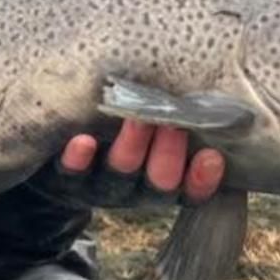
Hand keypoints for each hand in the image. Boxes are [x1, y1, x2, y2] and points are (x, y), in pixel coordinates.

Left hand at [58, 121, 223, 203]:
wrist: (59, 157)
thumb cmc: (121, 135)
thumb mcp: (154, 134)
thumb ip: (180, 120)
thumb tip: (220, 88)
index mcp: (162, 182)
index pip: (190, 190)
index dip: (202, 180)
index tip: (214, 157)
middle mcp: (134, 188)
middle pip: (158, 183)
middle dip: (169, 157)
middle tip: (174, 126)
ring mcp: (98, 183)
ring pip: (119, 174)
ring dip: (131, 149)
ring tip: (137, 120)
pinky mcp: (65, 174)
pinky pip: (70, 172)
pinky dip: (78, 158)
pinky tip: (83, 141)